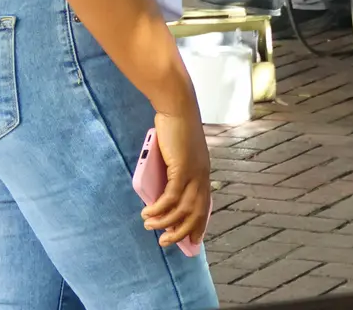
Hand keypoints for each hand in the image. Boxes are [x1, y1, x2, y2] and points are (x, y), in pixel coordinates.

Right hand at [143, 109, 211, 249]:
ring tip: (150, 226)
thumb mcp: (173, 159)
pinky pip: (171, 197)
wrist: (177, 109)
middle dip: (181, 232)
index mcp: (203, 174)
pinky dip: (159, 208)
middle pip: (196, 213)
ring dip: (165, 222)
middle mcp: (203, 176)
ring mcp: (194, 173)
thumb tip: (159, 200)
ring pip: (183, 209)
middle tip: (165, 242)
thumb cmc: (173, 132)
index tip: (193, 242)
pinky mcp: (182, 168)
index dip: (199, 226)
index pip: (205, 206)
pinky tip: (147, 212)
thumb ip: (170, 178)